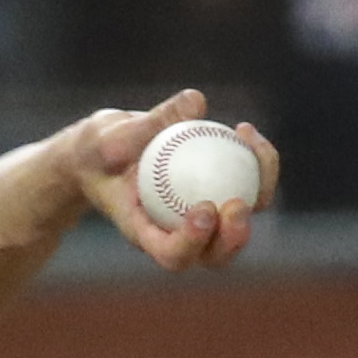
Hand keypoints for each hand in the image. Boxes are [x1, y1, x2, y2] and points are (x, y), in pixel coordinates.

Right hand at [52, 91, 270, 272]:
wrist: (107, 151)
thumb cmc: (100, 150)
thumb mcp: (109, 136)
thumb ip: (147, 124)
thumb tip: (196, 102)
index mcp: (145, 233)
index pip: (171, 254)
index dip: (192, 241)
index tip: (203, 209)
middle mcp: (177, 233)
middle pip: (213, 255)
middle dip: (232, 238)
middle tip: (237, 204)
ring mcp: (201, 217)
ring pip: (239, 224)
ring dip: (258, 193)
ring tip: (253, 144)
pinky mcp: (218, 194)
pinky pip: (248, 189)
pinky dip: (256, 165)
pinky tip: (244, 131)